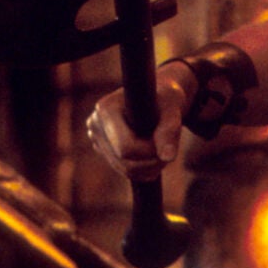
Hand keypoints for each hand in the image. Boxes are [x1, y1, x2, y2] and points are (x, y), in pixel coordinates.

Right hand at [86, 61, 195, 180]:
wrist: (159, 97)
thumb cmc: (166, 99)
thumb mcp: (172, 110)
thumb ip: (170, 130)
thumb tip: (168, 157)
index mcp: (106, 108)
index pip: (126, 147)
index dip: (150, 152)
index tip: (168, 142)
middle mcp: (95, 123)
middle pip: (123, 161)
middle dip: (151, 162)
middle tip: (170, 153)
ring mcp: (96, 137)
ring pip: (124, 169)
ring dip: (149, 168)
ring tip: (165, 154)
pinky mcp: (103, 148)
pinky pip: (124, 169)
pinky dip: (143, 170)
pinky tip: (155, 158)